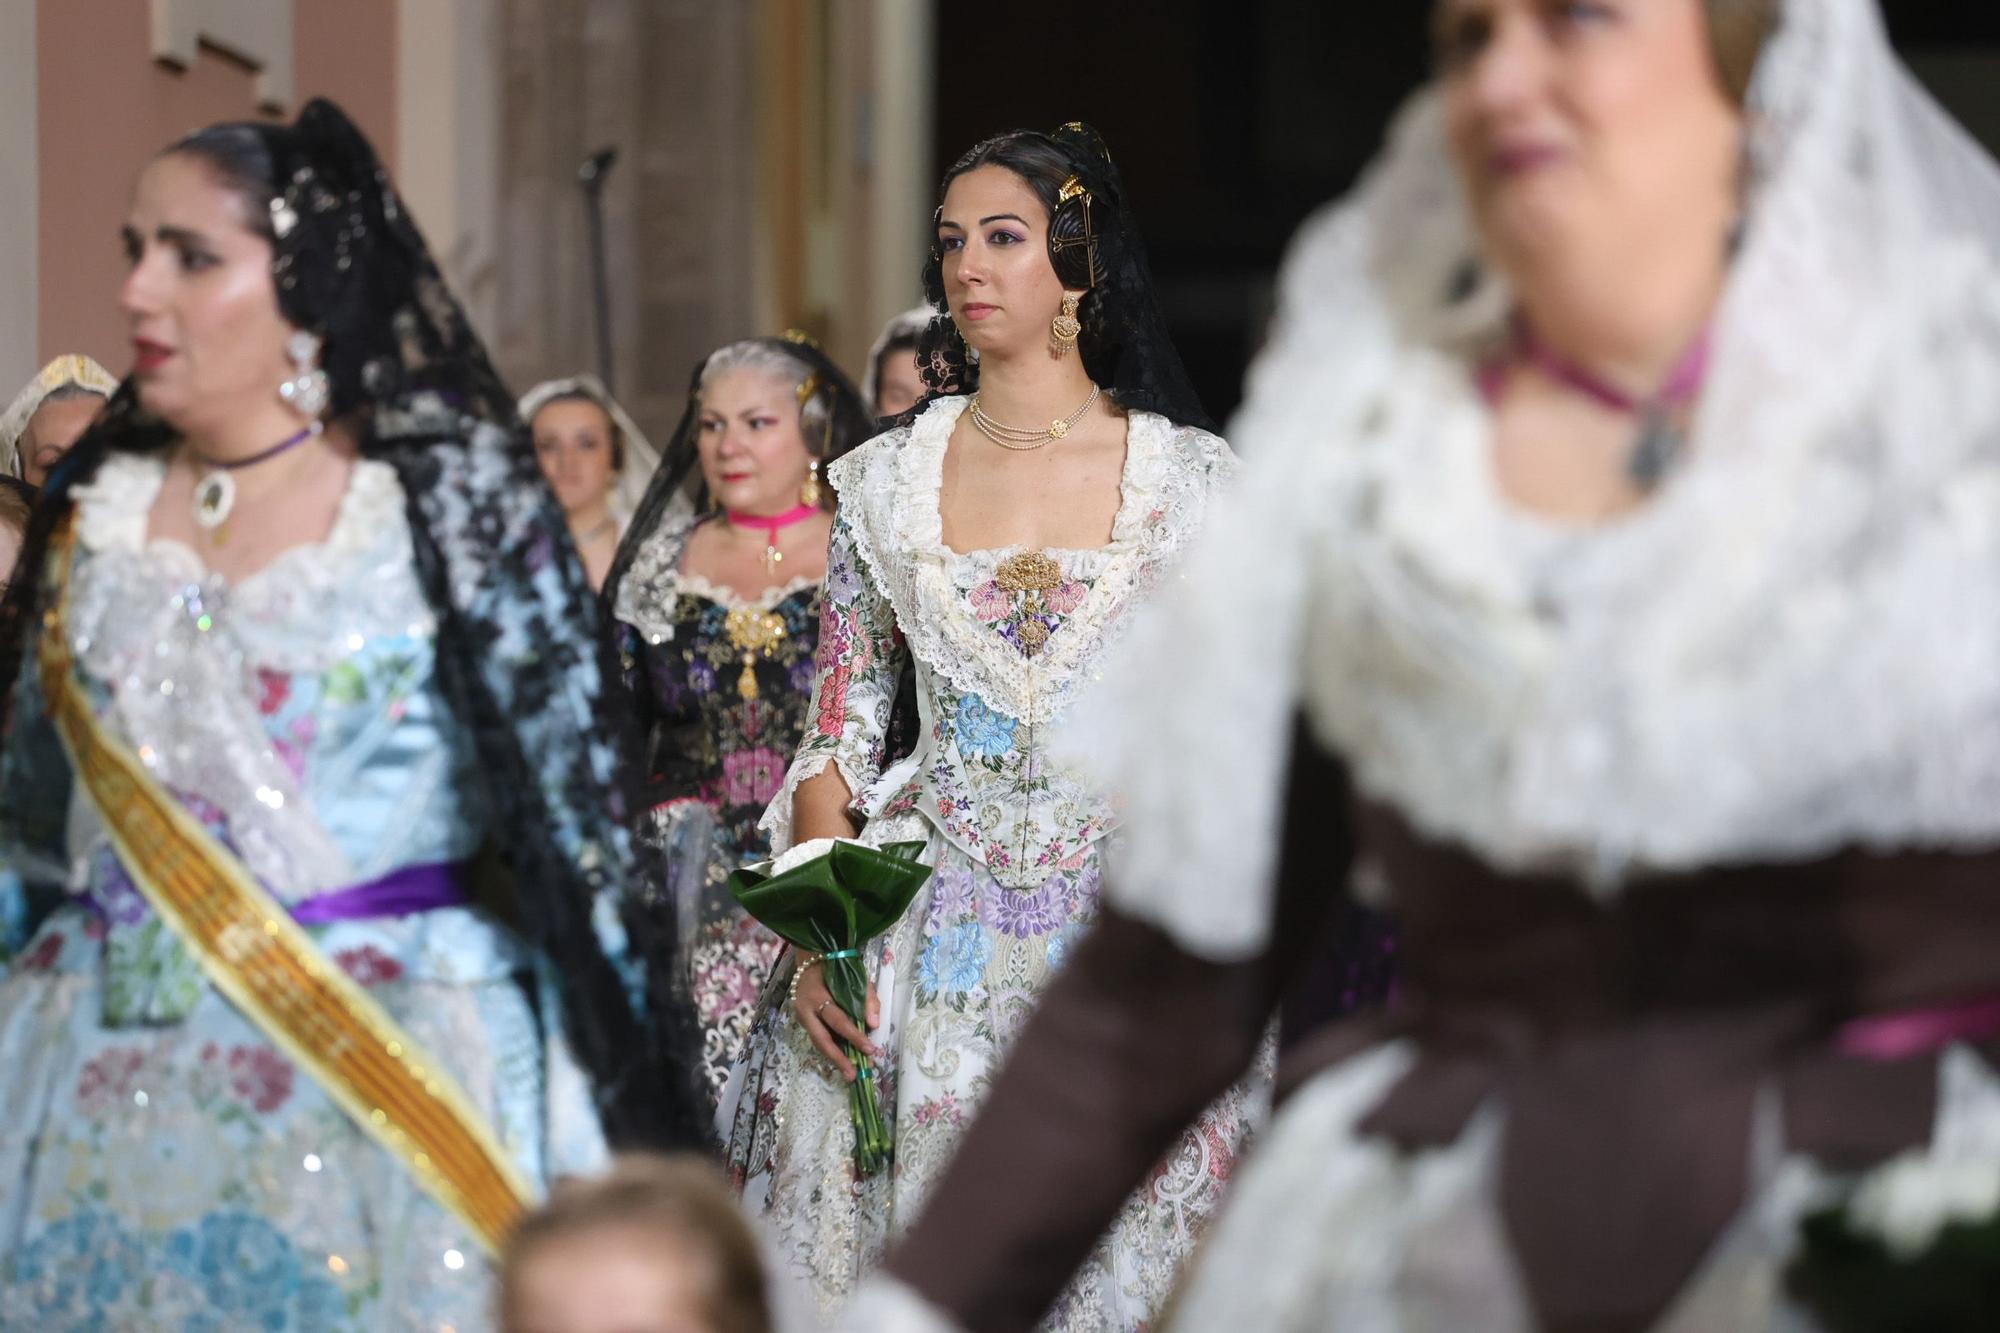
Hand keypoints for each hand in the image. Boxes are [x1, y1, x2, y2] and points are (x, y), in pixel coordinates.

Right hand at [793, 954, 880, 1082]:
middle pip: (822, 1039)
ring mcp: (802, 1018)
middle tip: (853, 1075)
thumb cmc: (836, 969)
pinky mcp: (804, 1023)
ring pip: (818, 1043)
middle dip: (839, 1058)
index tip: (869, 1049)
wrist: (810, 962)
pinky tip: (844, 1060)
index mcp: (817, 995)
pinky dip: (832, 1050)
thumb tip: (874, 1024)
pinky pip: (818, 1039)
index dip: (853, 1036)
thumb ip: (867, 998)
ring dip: (835, 1059)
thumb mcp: (855, 977)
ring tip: (850, 1074)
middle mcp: (805, 1010)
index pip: (837, 1019)